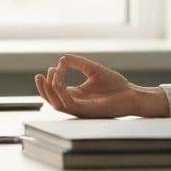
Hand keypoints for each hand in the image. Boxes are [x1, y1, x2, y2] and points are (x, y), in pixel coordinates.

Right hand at [34, 54, 167, 117]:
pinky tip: (60, 82)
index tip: (55, 65)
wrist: (131, 94)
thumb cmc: (115, 84)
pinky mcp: (87, 111)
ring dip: (51, 91)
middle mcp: (76, 103)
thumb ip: (78, 63)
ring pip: (57, 104)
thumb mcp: (93, 69)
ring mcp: (80, 109)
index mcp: (76, 95)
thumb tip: (62, 58)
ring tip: (50, 76)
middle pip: (52, 101)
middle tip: (39, 76)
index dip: (51, 80)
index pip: (56, 91)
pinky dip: (62, 93)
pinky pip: (69, 105)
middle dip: (43, 89)